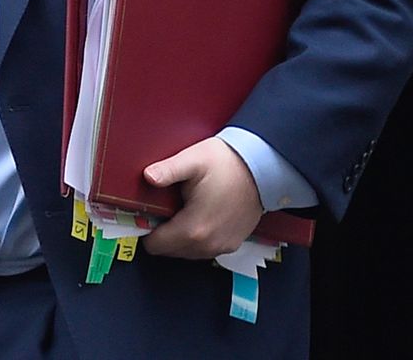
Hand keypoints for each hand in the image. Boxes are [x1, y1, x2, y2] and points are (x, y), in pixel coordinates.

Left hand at [140, 136, 265, 258]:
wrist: (264, 166)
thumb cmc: (229, 162)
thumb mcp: (194, 160)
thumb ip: (168, 170)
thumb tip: (148, 176)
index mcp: (193, 229)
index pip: (155, 245)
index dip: (149, 228)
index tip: (153, 212)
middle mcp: (207, 244)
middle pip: (169, 251)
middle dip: (166, 232)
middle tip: (170, 207)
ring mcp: (222, 246)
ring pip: (187, 251)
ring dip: (182, 237)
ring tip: (187, 210)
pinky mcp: (233, 244)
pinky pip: (205, 249)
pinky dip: (199, 238)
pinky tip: (203, 216)